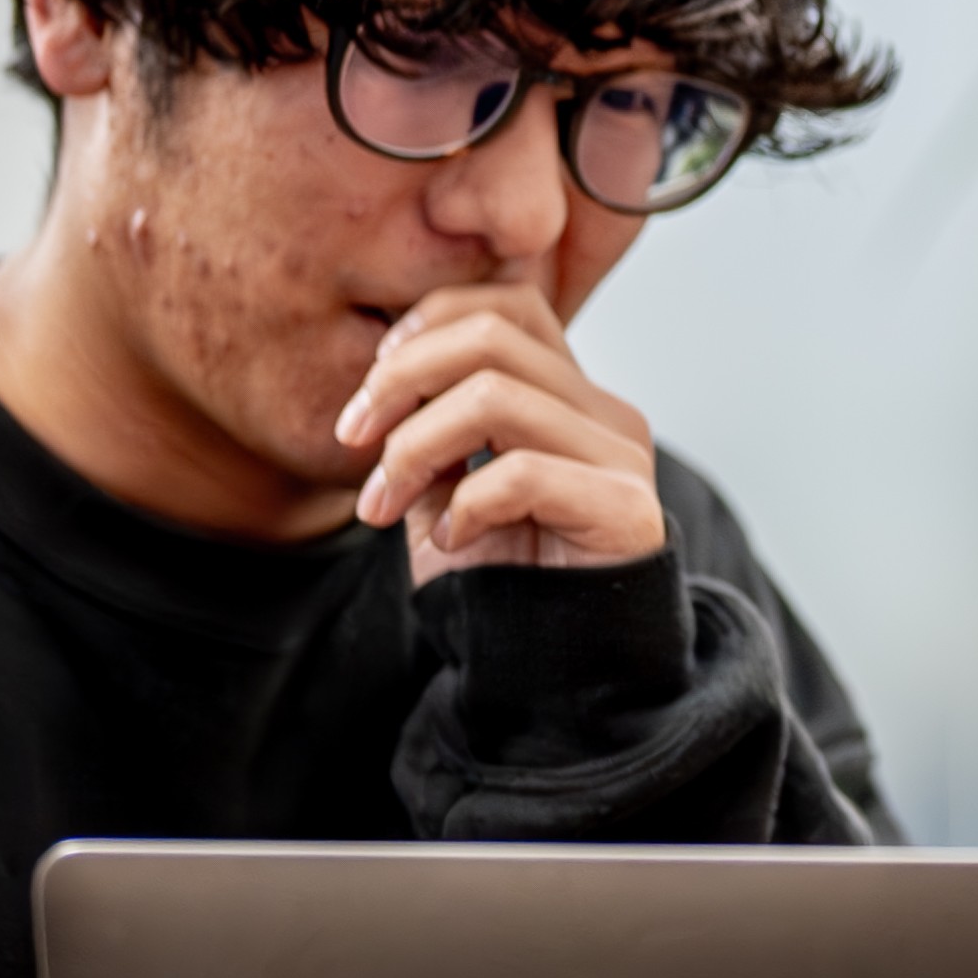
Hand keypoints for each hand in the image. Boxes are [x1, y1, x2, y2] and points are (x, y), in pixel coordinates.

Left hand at [334, 278, 669, 582]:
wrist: (551, 673)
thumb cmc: (499, 580)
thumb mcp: (442, 489)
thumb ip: (427, 428)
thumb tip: (383, 379)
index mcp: (567, 394)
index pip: (508, 304)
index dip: (430, 322)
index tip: (371, 383)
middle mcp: (603, 411)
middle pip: (491, 338)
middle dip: (400, 380)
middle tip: (352, 438)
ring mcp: (620, 456)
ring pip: (495, 398)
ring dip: (412, 449)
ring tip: (382, 504)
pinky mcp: (625, 508)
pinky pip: (522, 473)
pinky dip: (462, 504)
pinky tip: (448, 540)